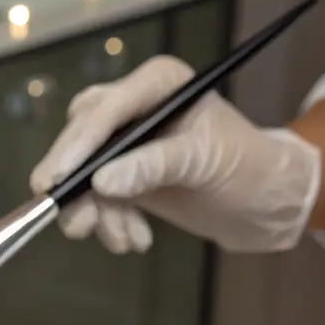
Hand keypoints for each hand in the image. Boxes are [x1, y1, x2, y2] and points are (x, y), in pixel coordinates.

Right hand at [29, 56, 322, 253]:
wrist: (267, 204)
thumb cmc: (250, 168)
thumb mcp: (205, 162)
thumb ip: (153, 166)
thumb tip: (102, 180)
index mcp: (159, 84)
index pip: (105, 110)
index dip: (77, 144)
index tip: (56, 178)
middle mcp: (136, 108)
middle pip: (82, 139)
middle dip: (75, 184)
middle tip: (74, 220)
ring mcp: (128, 144)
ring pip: (84, 175)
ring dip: (95, 212)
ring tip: (122, 240)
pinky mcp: (126, 176)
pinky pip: (98, 199)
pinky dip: (110, 222)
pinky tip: (135, 239)